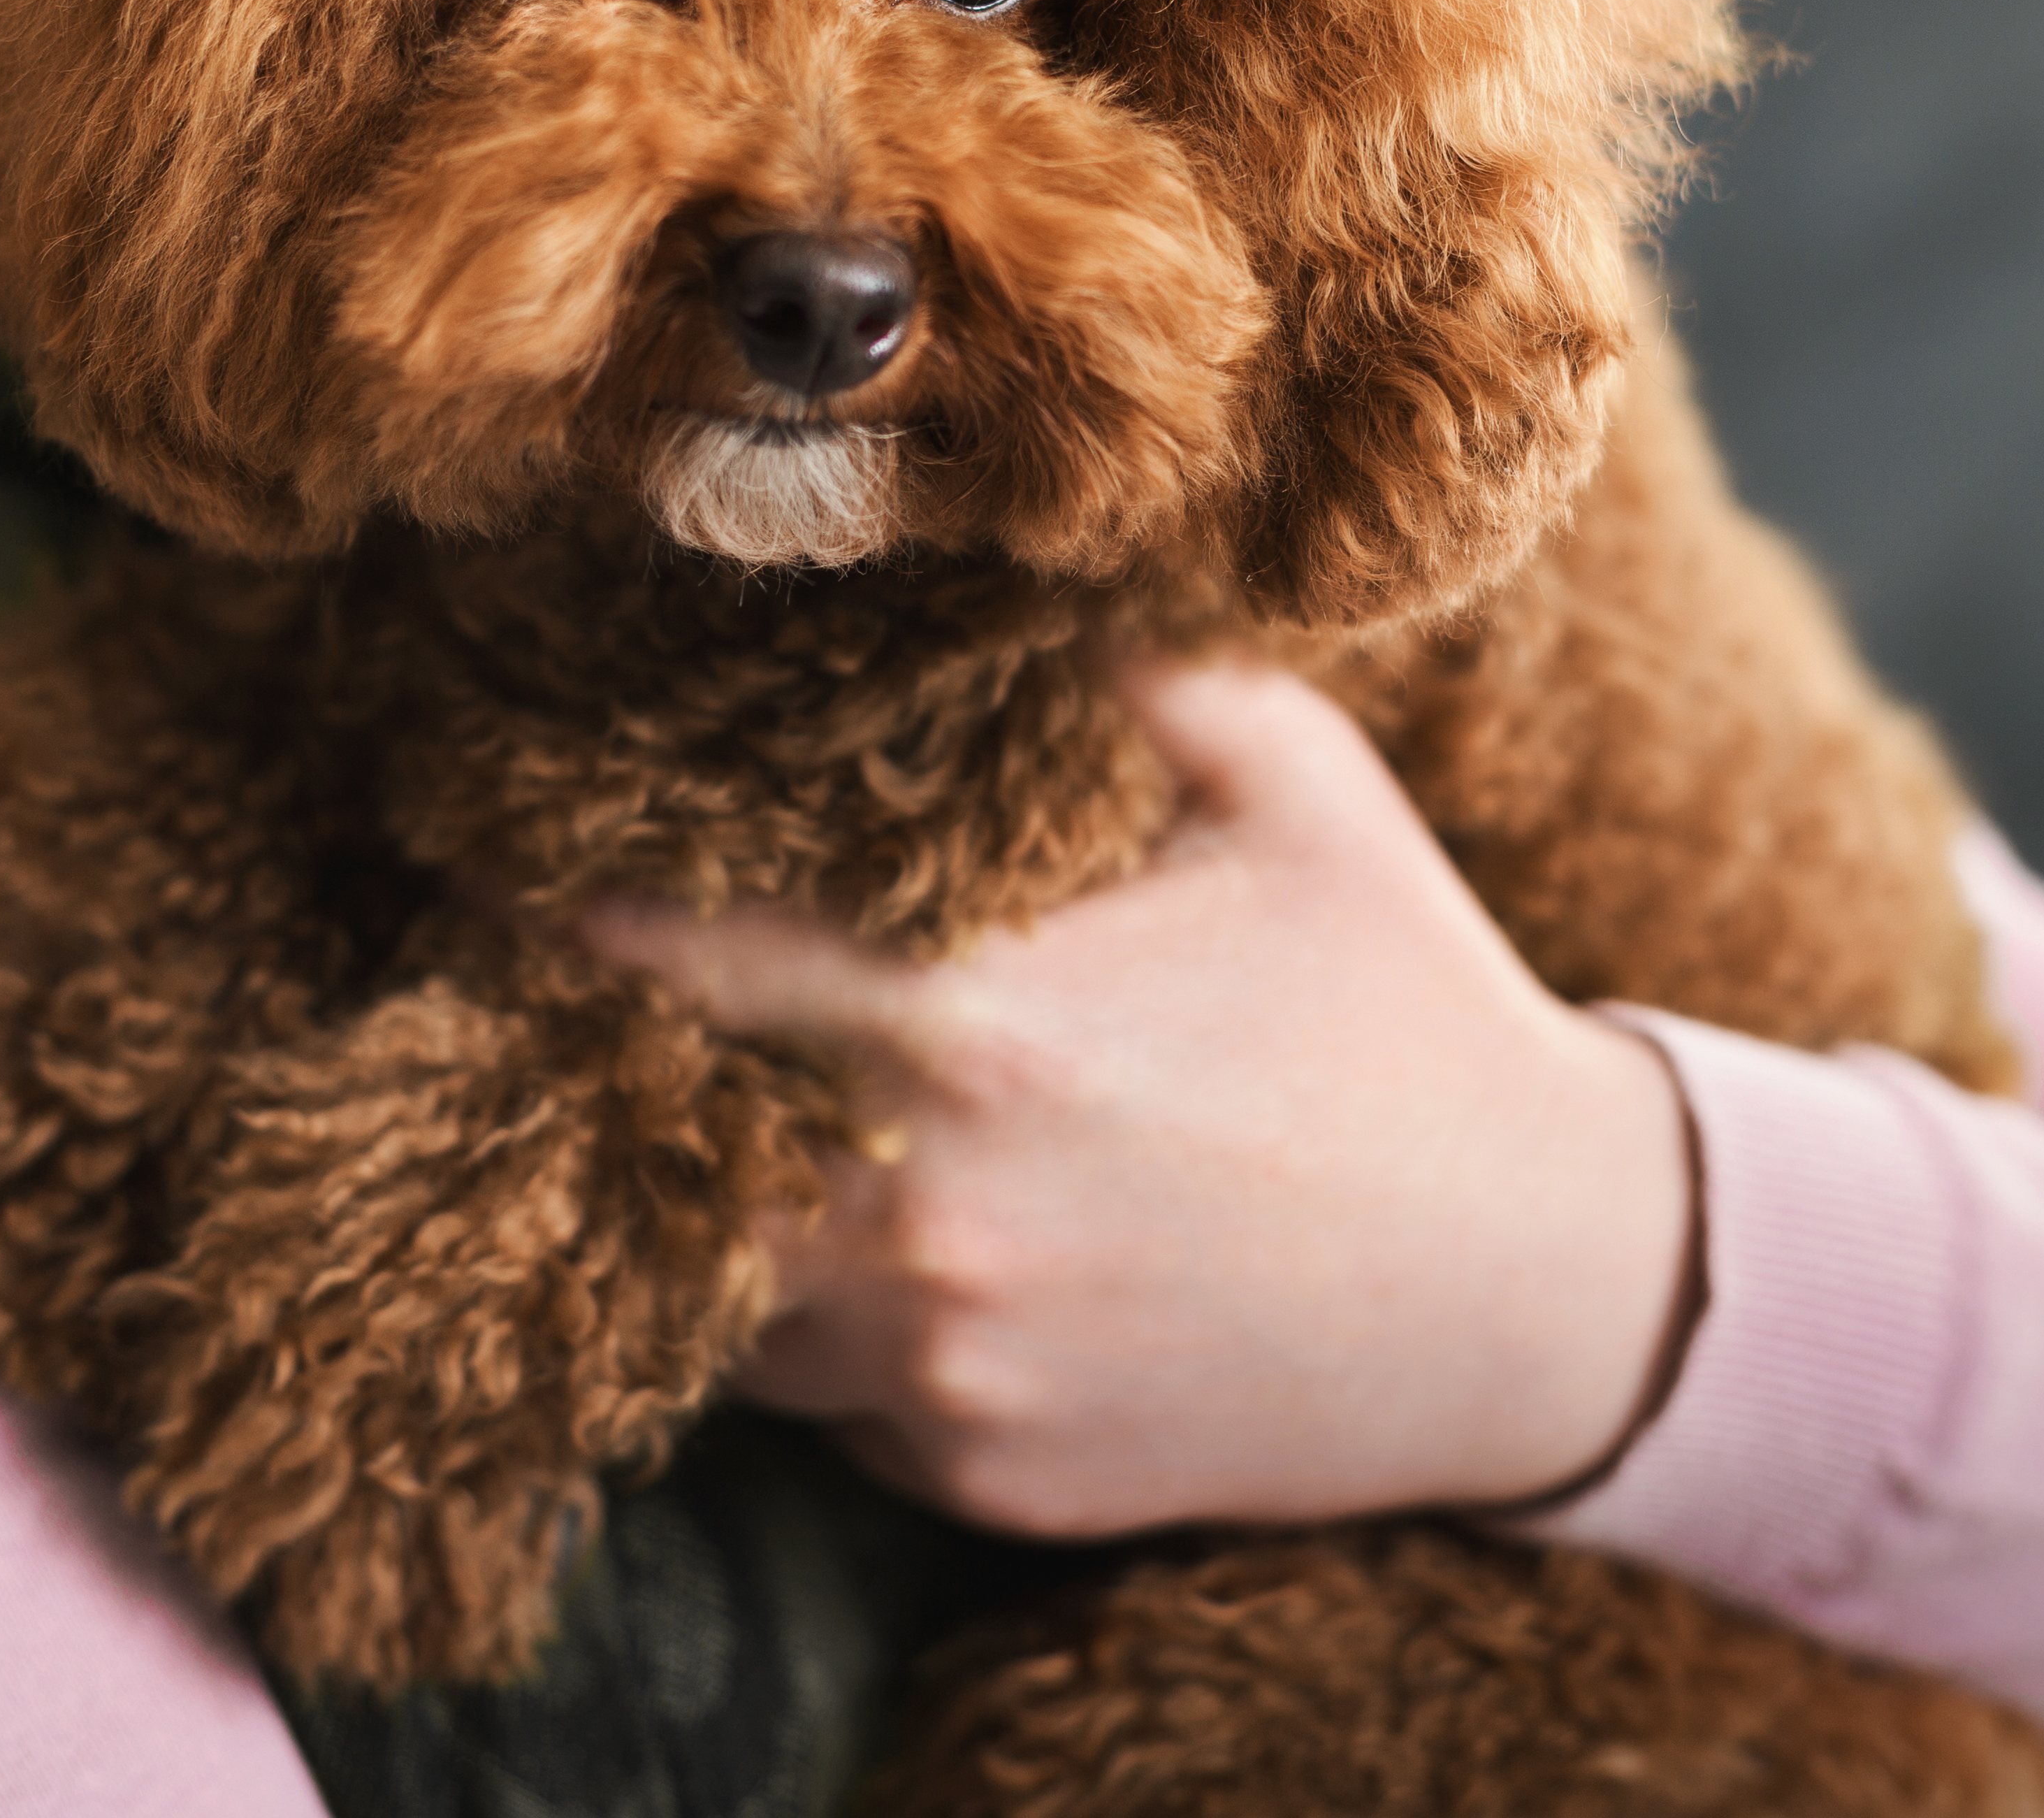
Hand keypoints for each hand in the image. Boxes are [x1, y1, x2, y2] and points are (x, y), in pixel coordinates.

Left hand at [584, 660, 1696, 1537]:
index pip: (661, 967)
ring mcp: (952, 1374)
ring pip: (720, 1293)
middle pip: (645, 1146)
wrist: (1548, 1288)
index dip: (554, 906)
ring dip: (722, 1205)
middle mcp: (931, 1225)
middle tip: (595, 991)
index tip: (495, 853)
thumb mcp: (1287, 783)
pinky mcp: (985, 1475)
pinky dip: (844, 1320)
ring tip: (769, 1109)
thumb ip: (1106, 668)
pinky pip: (831, 1396)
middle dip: (612, 1065)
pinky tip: (937, 1234)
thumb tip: (951, 568)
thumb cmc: (1407, 1007)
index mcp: (979, 1030)